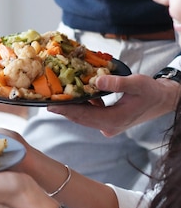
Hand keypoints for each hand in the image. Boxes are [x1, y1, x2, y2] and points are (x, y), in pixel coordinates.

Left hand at [47, 73, 180, 135]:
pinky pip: (91, 114)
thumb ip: (117, 83)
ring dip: (72, 107)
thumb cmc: (152, 91)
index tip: (50, 105)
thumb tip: (97, 81)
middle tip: (45, 101)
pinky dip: (82, 105)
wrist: (163, 100)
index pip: (84, 116)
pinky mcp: (109, 121)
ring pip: (85, 117)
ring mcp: (109, 126)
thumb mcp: (137, 83)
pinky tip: (75, 95)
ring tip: (55, 97)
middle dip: (64, 109)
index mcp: (115, 120)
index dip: (66, 110)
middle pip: (81, 118)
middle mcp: (110, 126)